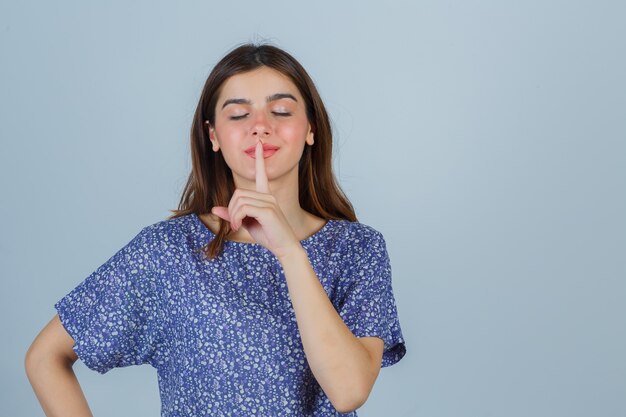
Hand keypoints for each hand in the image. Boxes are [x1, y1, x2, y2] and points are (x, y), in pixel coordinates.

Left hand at [211, 138, 301, 258]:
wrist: (285, 248)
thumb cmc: (269, 236)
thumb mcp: (246, 224)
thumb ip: (232, 215)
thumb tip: (214, 209)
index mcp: (266, 196)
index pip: (261, 173)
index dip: (260, 159)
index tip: (259, 144)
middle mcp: (268, 196)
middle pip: (238, 193)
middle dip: (231, 209)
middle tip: (235, 223)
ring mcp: (269, 202)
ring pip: (239, 200)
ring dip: (233, 215)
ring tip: (238, 226)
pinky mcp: (268, 210)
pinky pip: (243, 208)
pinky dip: (236, 218)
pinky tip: (240, 227)